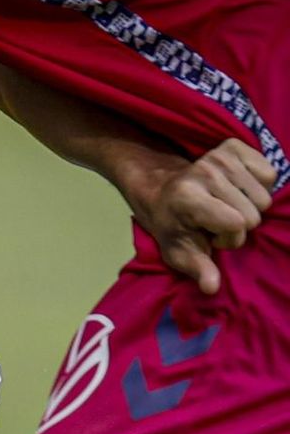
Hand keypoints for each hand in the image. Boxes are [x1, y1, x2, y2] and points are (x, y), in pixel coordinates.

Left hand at [127, 137, 275, 294]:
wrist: (164, 190)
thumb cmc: (174, 225)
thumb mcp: (179, 252)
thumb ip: (198, 268)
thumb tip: (212, 287)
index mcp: (188, 197)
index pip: (237, 223)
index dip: (230, 238)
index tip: (211, 236)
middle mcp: (204, 171)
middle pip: (253, 213)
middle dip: (240, 224)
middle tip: (218, 221)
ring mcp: (219, 156)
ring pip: (265, 195)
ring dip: (250, 206)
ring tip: (226, 206)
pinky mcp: (233, 146)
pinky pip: (269, 173)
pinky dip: (259, 185)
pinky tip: (238, 189)